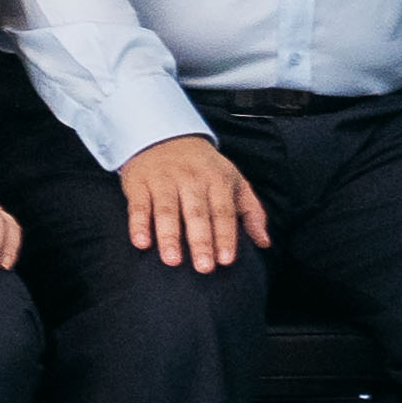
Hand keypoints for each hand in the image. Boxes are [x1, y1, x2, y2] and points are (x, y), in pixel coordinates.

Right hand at [115, 135, 266, 276]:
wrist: (164, 135)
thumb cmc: (204, 167)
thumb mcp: (234, 181)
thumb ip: (251, 212)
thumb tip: (264, 242)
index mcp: (217, 180)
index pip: (223, 211)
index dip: (225, 236)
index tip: (226, 260)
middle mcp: (190, 179)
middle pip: (196, 213)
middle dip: (200, 241)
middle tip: (203, 267)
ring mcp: (163, 180)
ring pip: (167, 210)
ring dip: (169, 236)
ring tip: (172, 260)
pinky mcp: (139, 183)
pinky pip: (138, 205)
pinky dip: (138, 224)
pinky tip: (140, 243)